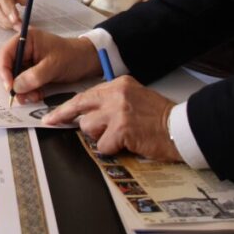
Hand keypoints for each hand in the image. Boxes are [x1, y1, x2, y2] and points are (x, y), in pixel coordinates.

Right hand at [0, 30, 99, 102]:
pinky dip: (30, 91)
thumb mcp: (53, 66)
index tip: (9, 87)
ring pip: (17, 78)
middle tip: (20, 97)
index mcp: (27, 40)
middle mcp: (25, 49)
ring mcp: (30, 61)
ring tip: (33, 97)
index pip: (6, 54)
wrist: (88, 62)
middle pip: (10, 68)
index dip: (4, 71)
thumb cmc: (72, 57)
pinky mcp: (35, 71)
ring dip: (23, 90)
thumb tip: (15, 87)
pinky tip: (38, 95)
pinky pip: (26, 83)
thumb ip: (33, 76)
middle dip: (15, 84)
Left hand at [43, 77, 182, 162]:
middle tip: (53, 122)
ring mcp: (118, 111)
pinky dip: (112, 149)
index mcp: (119, 84)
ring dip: (100, 137)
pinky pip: (103, 145)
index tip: (52, 115)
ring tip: (119, 136)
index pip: (86, 95)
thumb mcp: (135, 97)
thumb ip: (112, 101)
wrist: (181, 127)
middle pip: (80, 107)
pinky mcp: (121, 129)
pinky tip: (126, 144)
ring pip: (88, 128)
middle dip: (64, 117)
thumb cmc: (160, 117)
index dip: (67, 107)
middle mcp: (116, 94)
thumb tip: (89, 114)